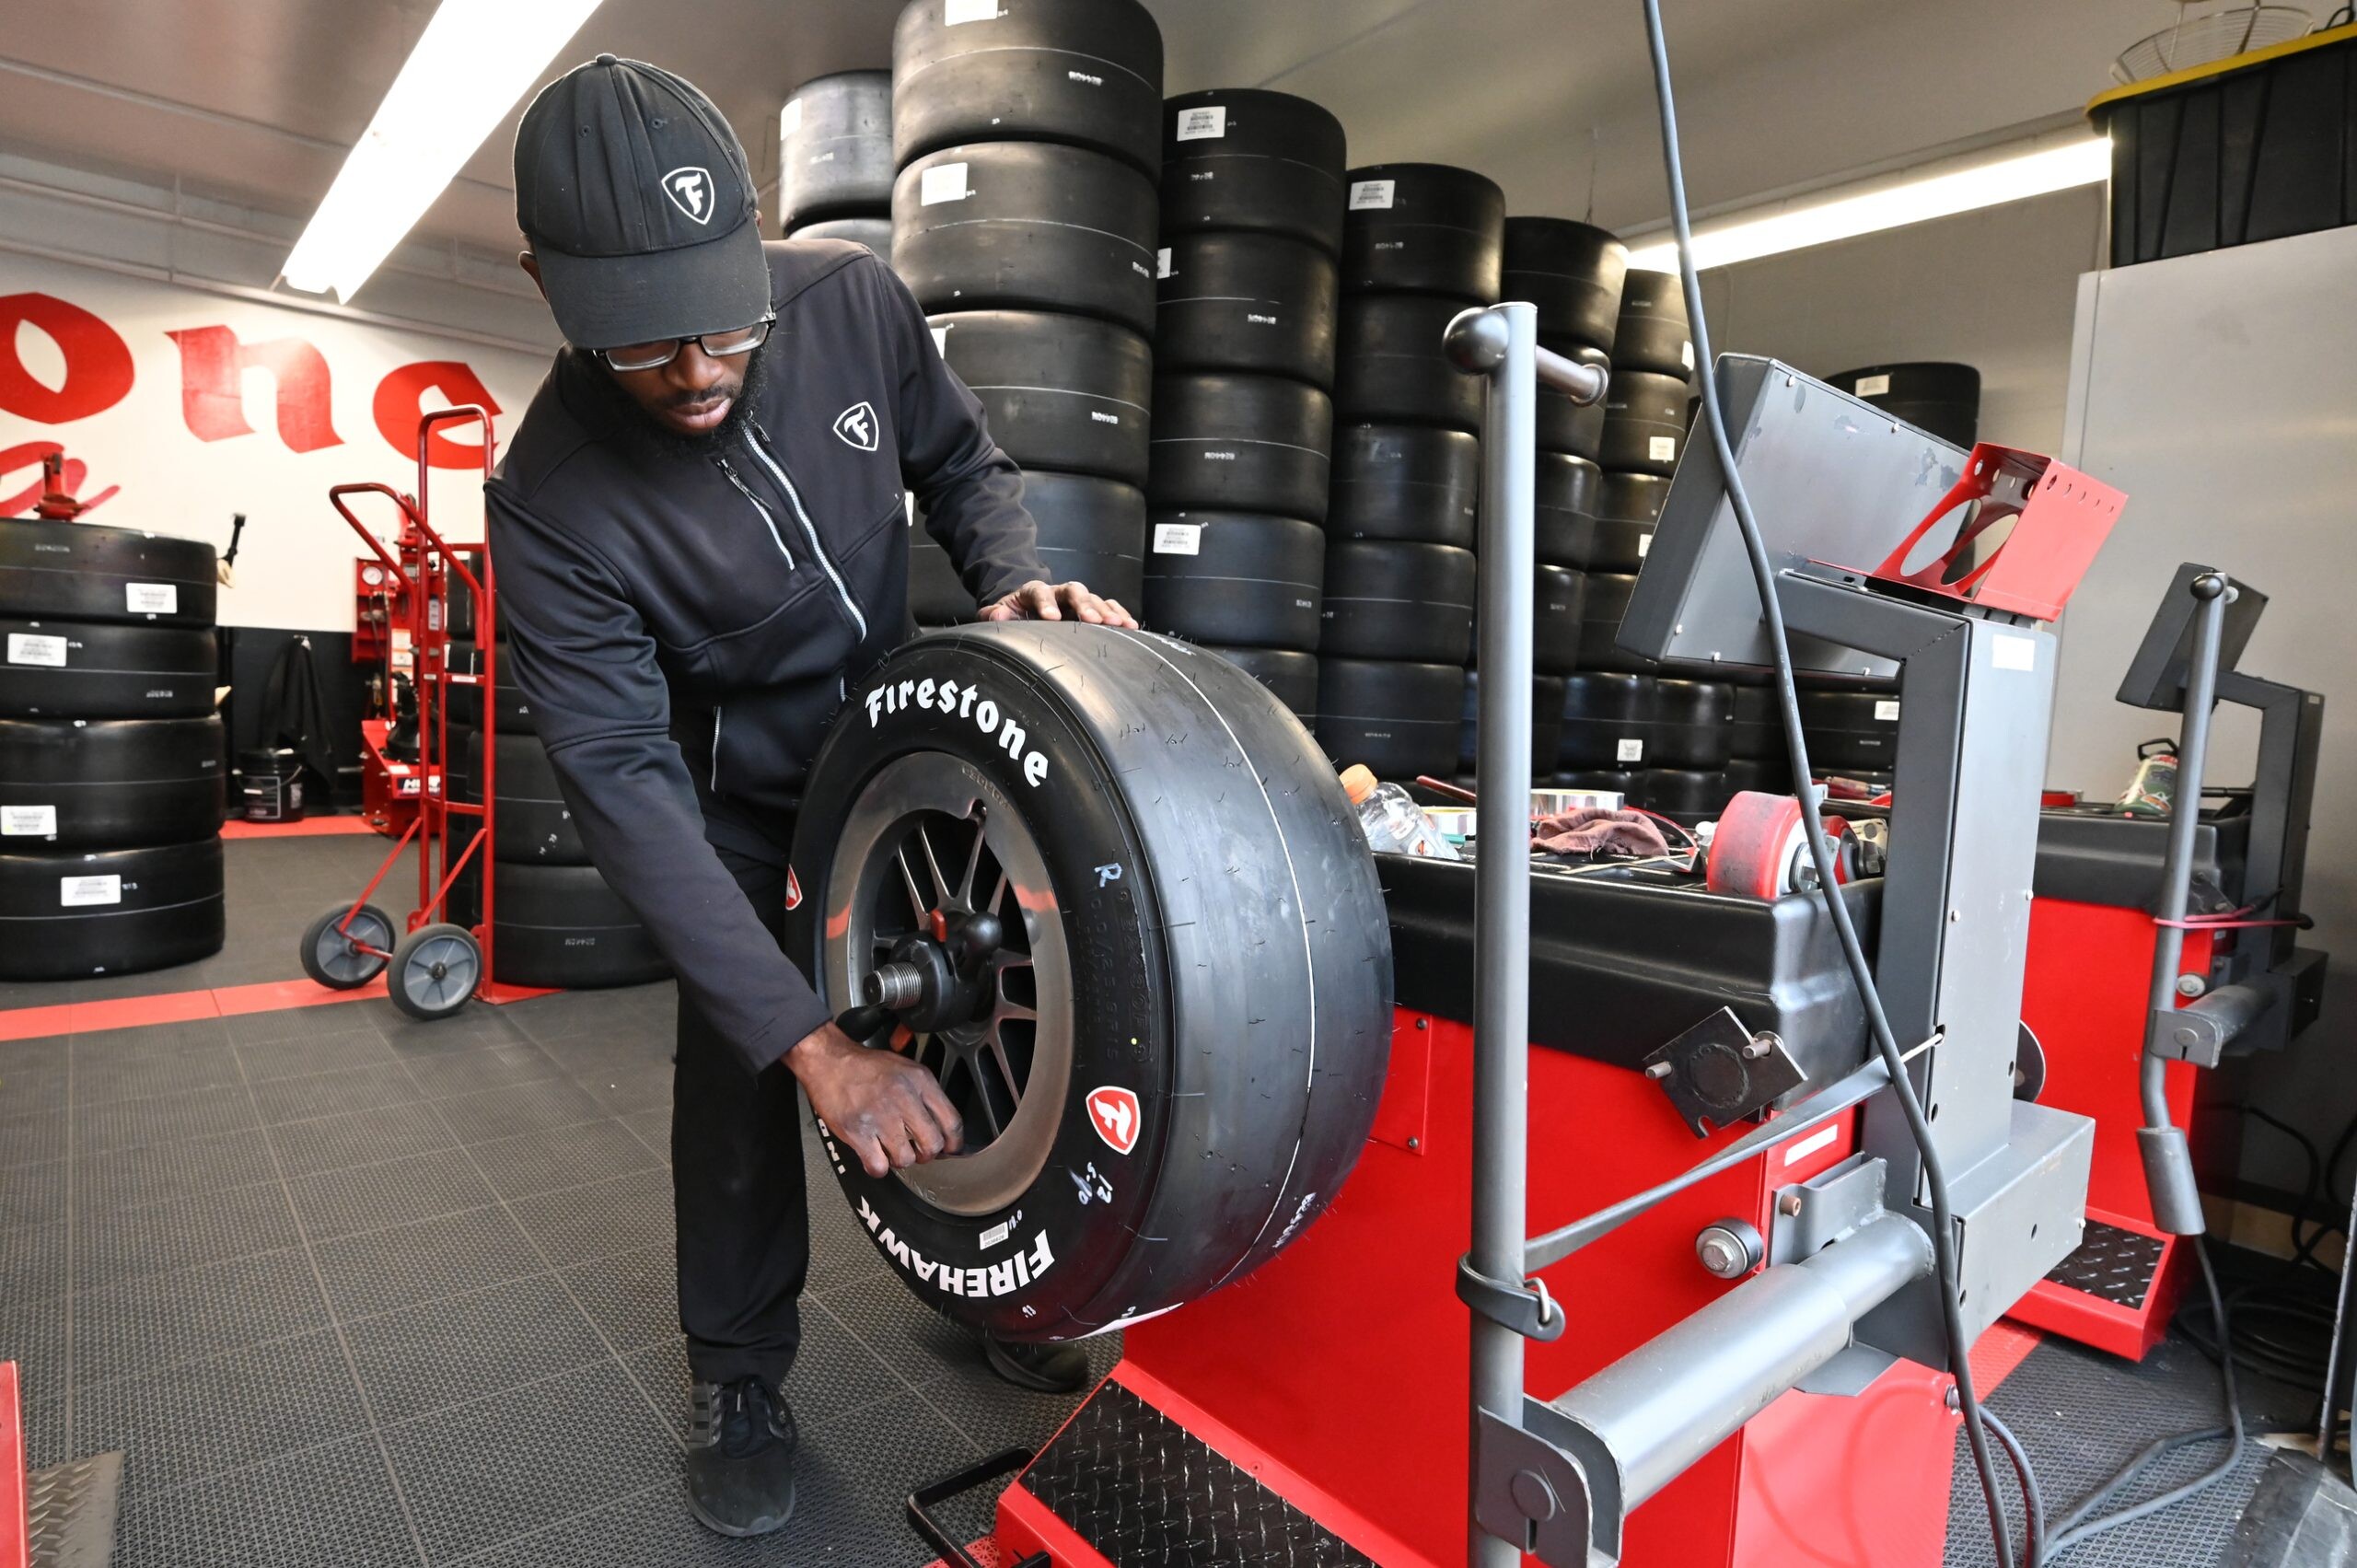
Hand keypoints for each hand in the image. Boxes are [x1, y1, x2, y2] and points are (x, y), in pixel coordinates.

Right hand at [789, 1021, 963, 1177]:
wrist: (828, 1061)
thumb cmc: (865, 1067)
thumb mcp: (905, 1067)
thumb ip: (926, 1094)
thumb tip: (942, 1125)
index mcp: (920, 1081)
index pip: (952, 1121)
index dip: (954, 1143)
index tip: (950, 1150)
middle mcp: (904, 1098)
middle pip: (932, 1144)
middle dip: (926, 1154)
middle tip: (917, 1151)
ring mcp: (880, 1116)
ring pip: (906, 1159)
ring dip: (899, 1160)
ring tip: (890, 1149)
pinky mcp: (858, 1132)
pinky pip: (878, 1166)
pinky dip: (877, 1167)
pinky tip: (873, 1156)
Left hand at [980, 578, 1137, 628]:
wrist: (1026, 609)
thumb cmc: (1015, 614)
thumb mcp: (999, 613)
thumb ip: (994, 614)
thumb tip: (999, 614)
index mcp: (1034, 591)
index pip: (1040, 592)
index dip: (1046, 603)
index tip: (1051, 618)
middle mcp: (1059, 592)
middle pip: (1074, 591)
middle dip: (1084, 605)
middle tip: (1094, 620)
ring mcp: (1077, 600)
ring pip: (1094, 598)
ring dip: (1107, 611)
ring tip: (1119, 624)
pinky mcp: (1090, 609)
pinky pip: (1108, 607)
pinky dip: (1119, 614)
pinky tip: (1130, 625)